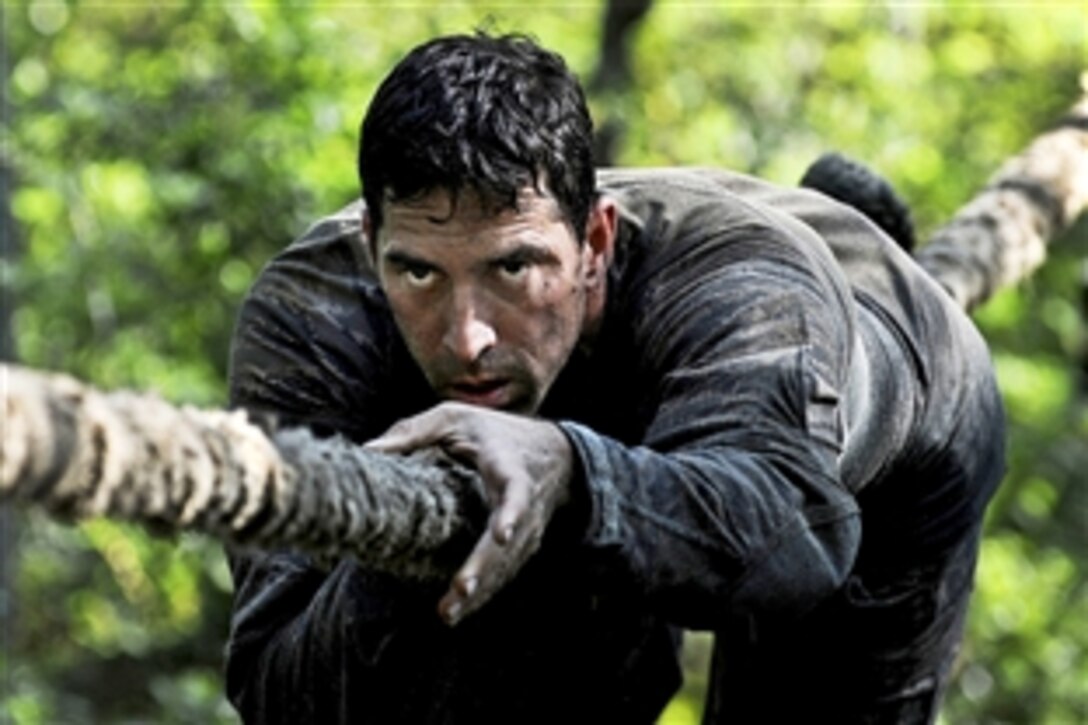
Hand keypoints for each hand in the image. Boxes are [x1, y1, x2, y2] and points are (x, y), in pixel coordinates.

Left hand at [366, 402, 572, 624]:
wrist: (555, 454)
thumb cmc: (496, 432)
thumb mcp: (455, 418)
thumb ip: (413, 432)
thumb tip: (368, 450)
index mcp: (509, 468)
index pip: (516, 492)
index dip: (511, 514)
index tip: (503, 535)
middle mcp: (524, 505)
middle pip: (509, 542)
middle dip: (485, 567)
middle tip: (460, 590)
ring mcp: (527, 530)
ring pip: (506, 565)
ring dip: (480, 591)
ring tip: (448, 613)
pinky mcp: (522, 548)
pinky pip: (504, 573)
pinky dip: (484, 593)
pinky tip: (457, 610)